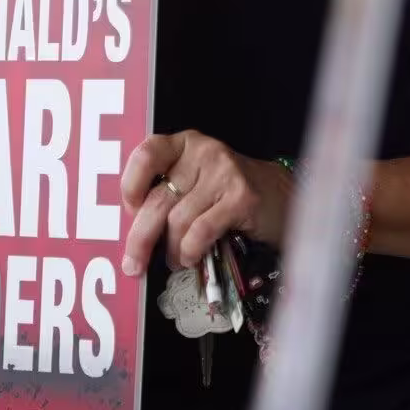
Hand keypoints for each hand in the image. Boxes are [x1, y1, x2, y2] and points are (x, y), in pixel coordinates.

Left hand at [120, 131, 293, 277]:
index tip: (131, 212)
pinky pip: (201, 231)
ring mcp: (224, 173)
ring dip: (172, 250)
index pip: (146, 154)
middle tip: (132, 265)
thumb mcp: (193, 182)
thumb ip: (165, 195)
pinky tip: (192, 257)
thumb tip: (133, 234)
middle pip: (158, 199)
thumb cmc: (226, 193)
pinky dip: (191, 251)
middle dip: (140, 239)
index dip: (131, 185)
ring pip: (178, 221)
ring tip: (176, 260)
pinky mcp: (241, 197)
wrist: (279, 196)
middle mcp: (203, 152)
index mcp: (184, 144)